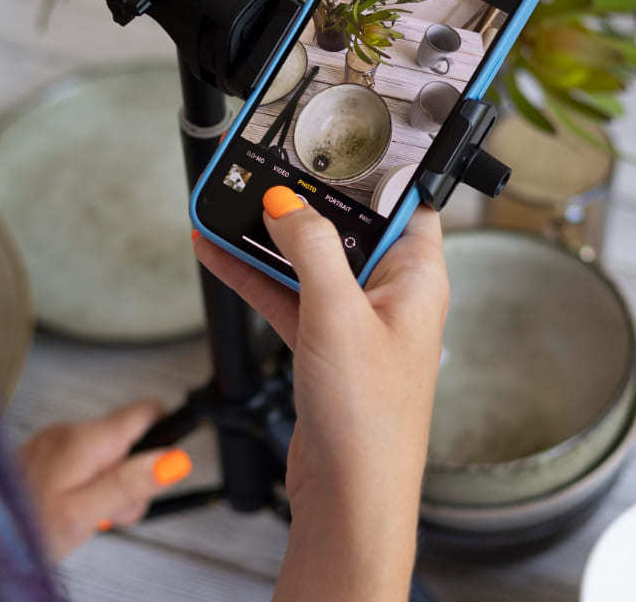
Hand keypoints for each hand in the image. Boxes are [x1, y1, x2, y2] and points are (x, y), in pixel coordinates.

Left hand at [18, 400, 192, 560]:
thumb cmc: (20, 529)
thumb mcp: (84, 515)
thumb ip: (129, 484)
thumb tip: (173, 459)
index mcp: (85, 439)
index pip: (147, 411)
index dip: (164, 438)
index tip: (161, 471)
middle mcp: (70, 430)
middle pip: (131, 439)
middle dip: (133, 477)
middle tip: (111, 513)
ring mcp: (55, 441)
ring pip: (109, 455)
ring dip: (110, 487)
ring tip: (87, 517)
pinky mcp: (45, 454)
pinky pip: (84, 463)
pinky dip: (88, 486)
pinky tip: (70, 510)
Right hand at [194, 190, 448, 600]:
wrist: (349, 498)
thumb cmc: (369, 419)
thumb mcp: (336, 315)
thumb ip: (310, 250)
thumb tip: (286, 203)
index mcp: (418, 277)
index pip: (405, 199)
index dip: (376, 167)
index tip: (338, 137)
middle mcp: (391, 293)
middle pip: (349, 225)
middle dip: (306, 198)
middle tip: (268, 164)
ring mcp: (355, 319)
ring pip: (310, 259)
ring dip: (270, 236)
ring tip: (229, 203)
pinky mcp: (324, 345)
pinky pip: (287, 294)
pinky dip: (254, 274)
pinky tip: (217, 251)